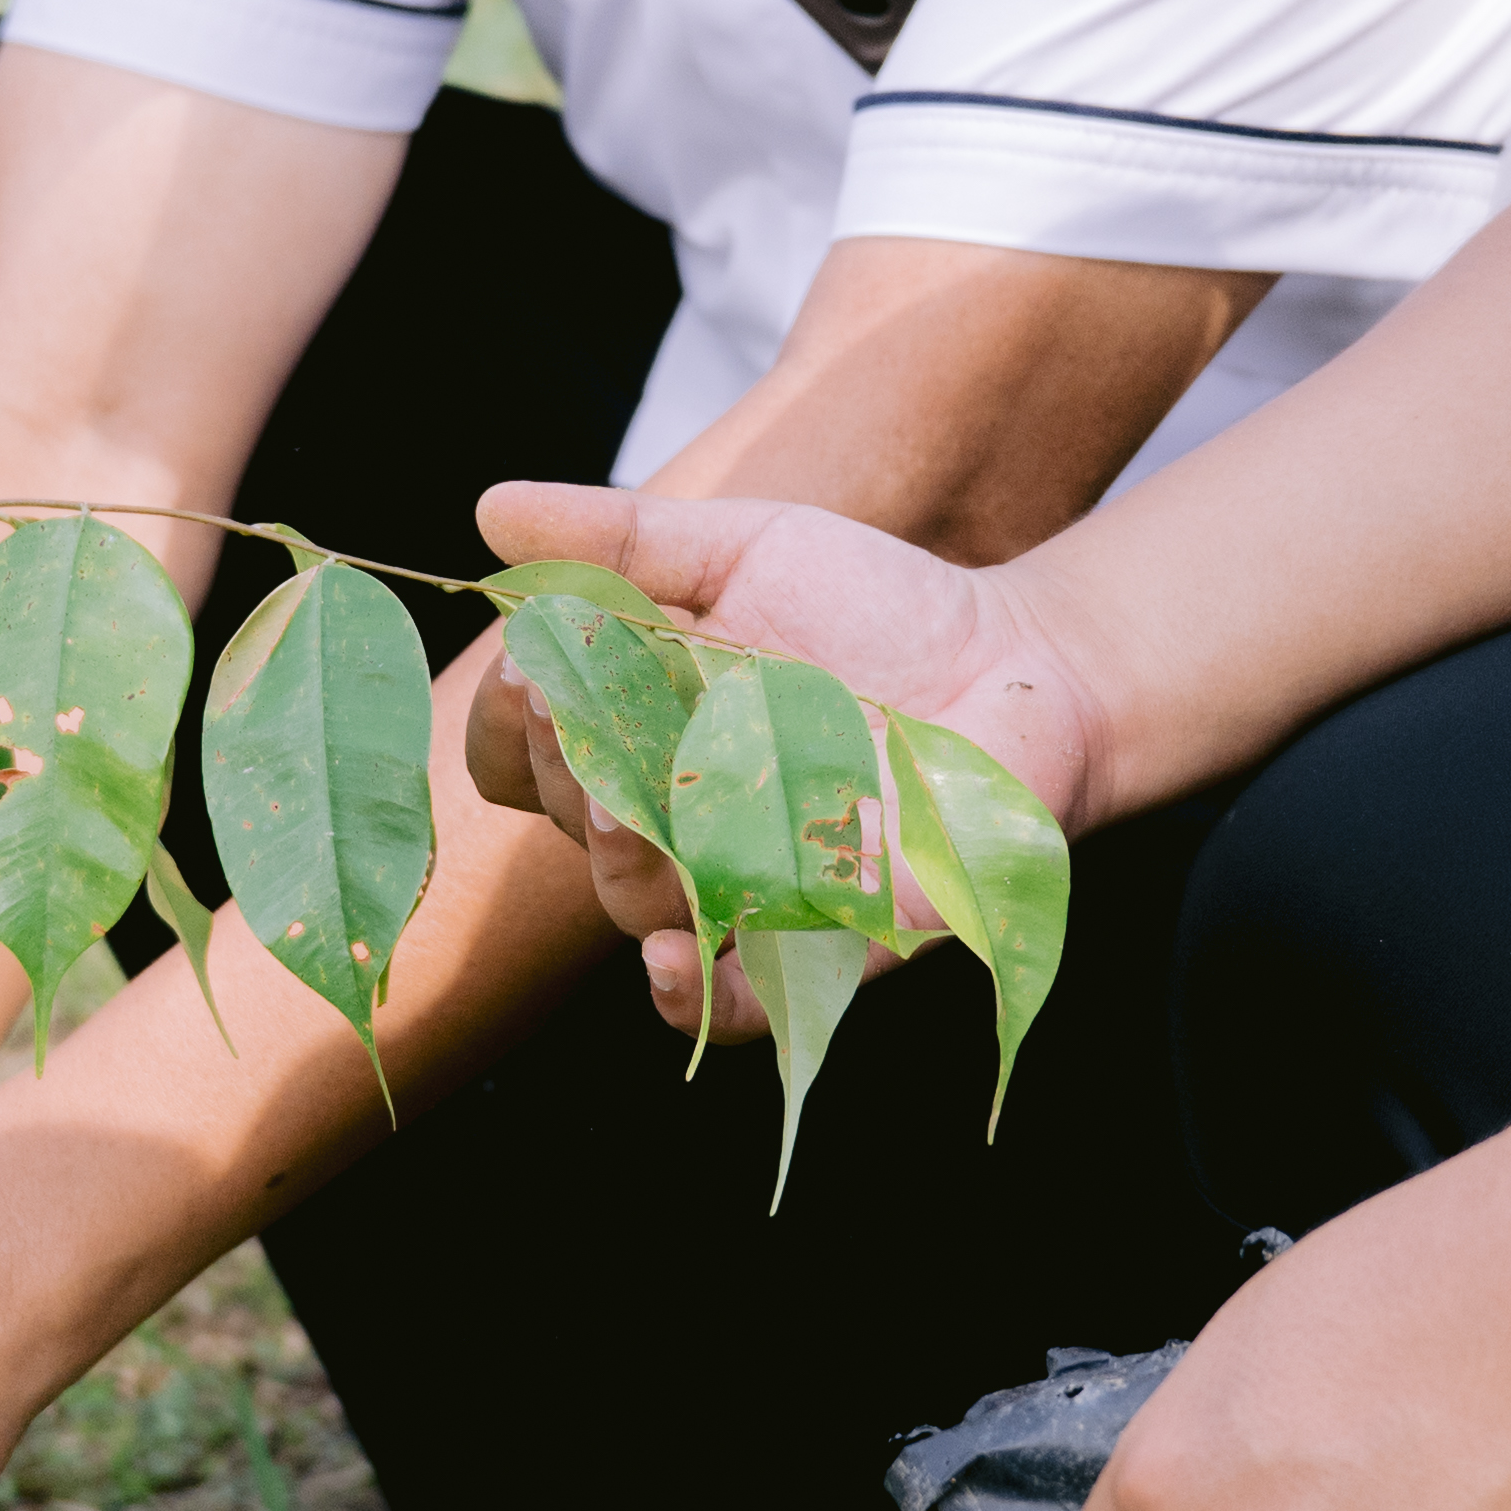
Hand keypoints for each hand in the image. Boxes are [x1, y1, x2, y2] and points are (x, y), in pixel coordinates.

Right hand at [467, 475, 1121, 1040]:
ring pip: (638, 905)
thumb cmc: (876, 607)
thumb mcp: (747, 549)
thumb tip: (492, 507)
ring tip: (625, 807)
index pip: (521, 758)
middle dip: (558, 773)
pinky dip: (696, 993)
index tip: (527, 670)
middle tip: (565, 712)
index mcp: (635, 733)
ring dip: (617, 860)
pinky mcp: (826, 941)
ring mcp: (743, 887)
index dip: (505, 728)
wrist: (1018, 660)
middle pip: (571, 827)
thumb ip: (624, 540)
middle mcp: (672, 820)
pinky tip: (674, 957)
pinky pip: (740, 1002)